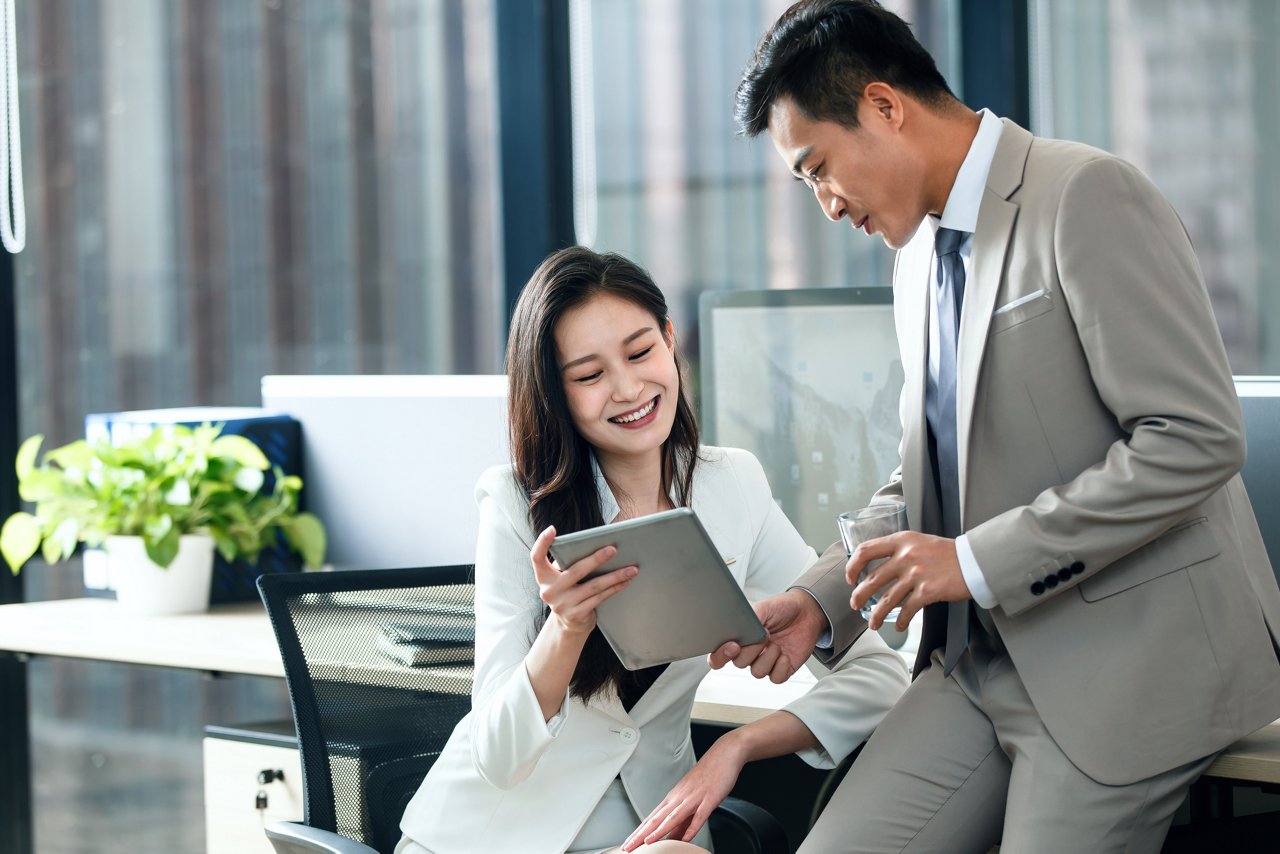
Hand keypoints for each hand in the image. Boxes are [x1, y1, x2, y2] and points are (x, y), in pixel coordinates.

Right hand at [530, 526, 635, 635]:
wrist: (567, 625)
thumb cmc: (568, 592)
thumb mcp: (561, 579)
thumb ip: (568, 564)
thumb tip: (597, 545)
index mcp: (543, 578)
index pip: (537, 557)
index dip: (542, 543)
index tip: (552, 529)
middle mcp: (550, 591)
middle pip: (576, 570)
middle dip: (596, 559)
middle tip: (613, 549)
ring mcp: (563, 605)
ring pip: (594, 586)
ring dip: (615, 576)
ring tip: (631, 568)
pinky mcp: (576, 614)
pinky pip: (600, 598)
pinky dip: (615, 588)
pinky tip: (626, 581)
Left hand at [621, 737, 747, 850]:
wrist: (724, 755)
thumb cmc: (708, 776)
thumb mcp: (692, 799)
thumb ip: (684, 821)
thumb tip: (676, 838)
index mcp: (674, 798)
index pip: (651, 818)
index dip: (638, 832)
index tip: (627, 843)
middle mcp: (679, 797)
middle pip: (657, 819)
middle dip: (641, 835)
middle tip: (628, 847)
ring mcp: (693, 798)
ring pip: (673, 817)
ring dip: (659, 831)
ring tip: (647, 843)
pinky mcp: (709, 798)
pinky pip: (699, 815)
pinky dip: (692, 828)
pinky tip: (686, 839)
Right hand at [708, 589, 825, 683]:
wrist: (805, 612)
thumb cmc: (781, 608)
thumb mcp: (763, 607)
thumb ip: (748, 618)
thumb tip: (739, 629)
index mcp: (738, 638)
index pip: (718, 656)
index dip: (720, 656)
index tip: (733, 646)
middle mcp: (749, 653)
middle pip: (739, 664)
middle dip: (752, 650)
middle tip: (764, 636)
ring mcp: (765, 662)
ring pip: (757, 672)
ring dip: (768, 657)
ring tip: (776, 643)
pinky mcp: (781, 670)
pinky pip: (775, 678)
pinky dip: (781, 667)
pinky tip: (785, 654)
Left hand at [847, 532, 970, 630]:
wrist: (974, 561)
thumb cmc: (947, 553)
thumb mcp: (919, 541)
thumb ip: (900, 549)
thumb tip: (879, 565)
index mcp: (901, 540)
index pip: (866, 550)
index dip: (853, 566)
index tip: (851, 578)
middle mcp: (906, 556)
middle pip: (872, 579)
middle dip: (859, 596)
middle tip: (855, 605)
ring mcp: (916, 574)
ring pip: (886, 599)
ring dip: (876, 615)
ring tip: (873, 623)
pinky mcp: (928, 591)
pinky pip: (907, 610)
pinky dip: (901, 621)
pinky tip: (899, 626)